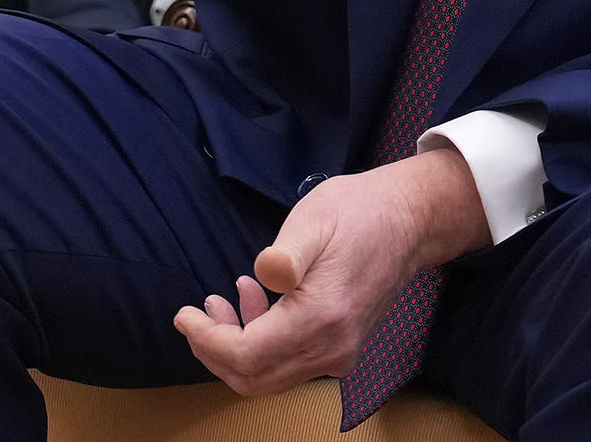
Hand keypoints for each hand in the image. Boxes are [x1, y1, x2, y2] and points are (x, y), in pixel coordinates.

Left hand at [174, 148, 488, 397]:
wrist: (408, 222)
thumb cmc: (357, 213)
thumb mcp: (314, 219)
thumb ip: (287, 253)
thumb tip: (265, 273)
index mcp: (320, 318)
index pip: (247, 356)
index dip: (206, 341)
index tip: (182, 314)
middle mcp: (332, 349)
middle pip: (253, 378)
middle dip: (214, 350)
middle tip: (197, 312)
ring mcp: (340, 354)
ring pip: (269, 376)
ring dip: (235, 346)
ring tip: (221, 300)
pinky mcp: (341, 348)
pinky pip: (289, 364)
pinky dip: (260, 344)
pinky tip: (254, 301)